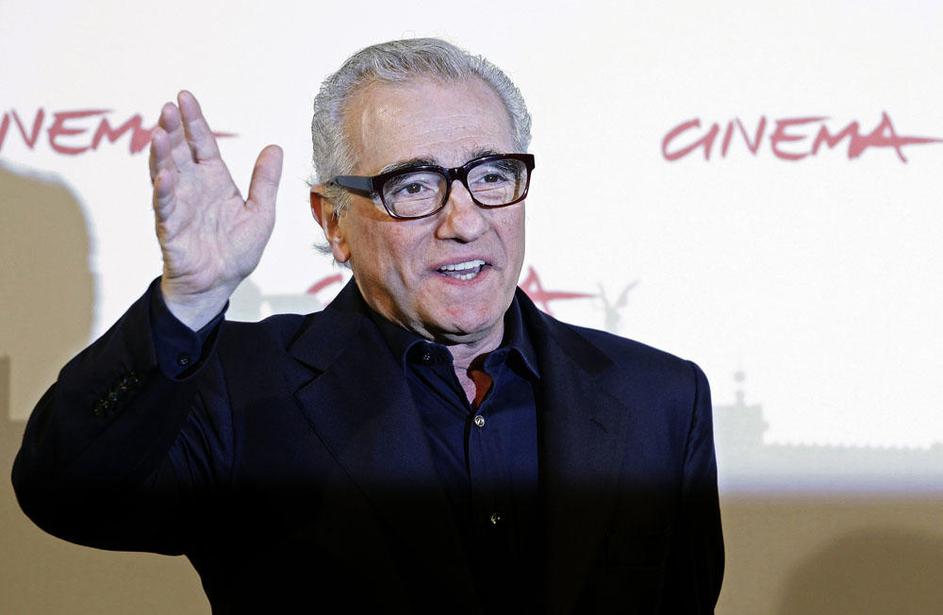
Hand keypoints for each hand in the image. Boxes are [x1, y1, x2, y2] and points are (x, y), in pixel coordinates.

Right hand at [149, 90, 282, 329]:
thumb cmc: (236, 249)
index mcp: (214, 180)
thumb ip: (265, 181)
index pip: (202, 143)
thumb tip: (275, 147)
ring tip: (159, 132)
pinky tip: (164, 175)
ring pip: (165, 172)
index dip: (194, 121)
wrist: (220, 283)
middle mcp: (192, 187)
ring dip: (161, 153)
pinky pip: (165, 206)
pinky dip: (164, 190)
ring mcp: (178, 205)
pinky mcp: (170, 227)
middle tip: (168, 108)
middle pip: (179, 151)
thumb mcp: (261, 212)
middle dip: (173, 129)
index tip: (184, 96)